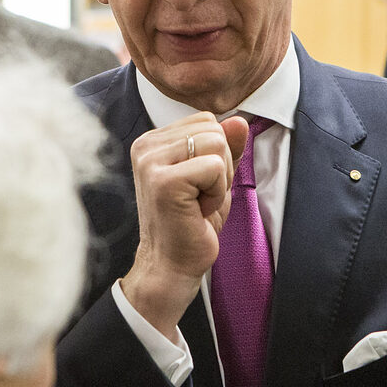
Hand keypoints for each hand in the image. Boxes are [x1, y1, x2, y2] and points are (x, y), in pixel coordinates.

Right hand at [121, 112, 249, 336]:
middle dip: (221, 166)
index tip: (199, 185)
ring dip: (219, 180)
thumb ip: (226, 148)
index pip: (207, 121)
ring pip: (217, 144)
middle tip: (200, 197)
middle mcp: (146, 146)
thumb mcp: (215, 179)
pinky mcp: (163, 181)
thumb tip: (240, 120)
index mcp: (153, 141)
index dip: (216, 154)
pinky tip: (198, 211)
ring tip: (198, 203)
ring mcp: (151, 162)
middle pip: (214, 129)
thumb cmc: (191, 224)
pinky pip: (214, 167)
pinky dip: (216, 192)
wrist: (171, 266)